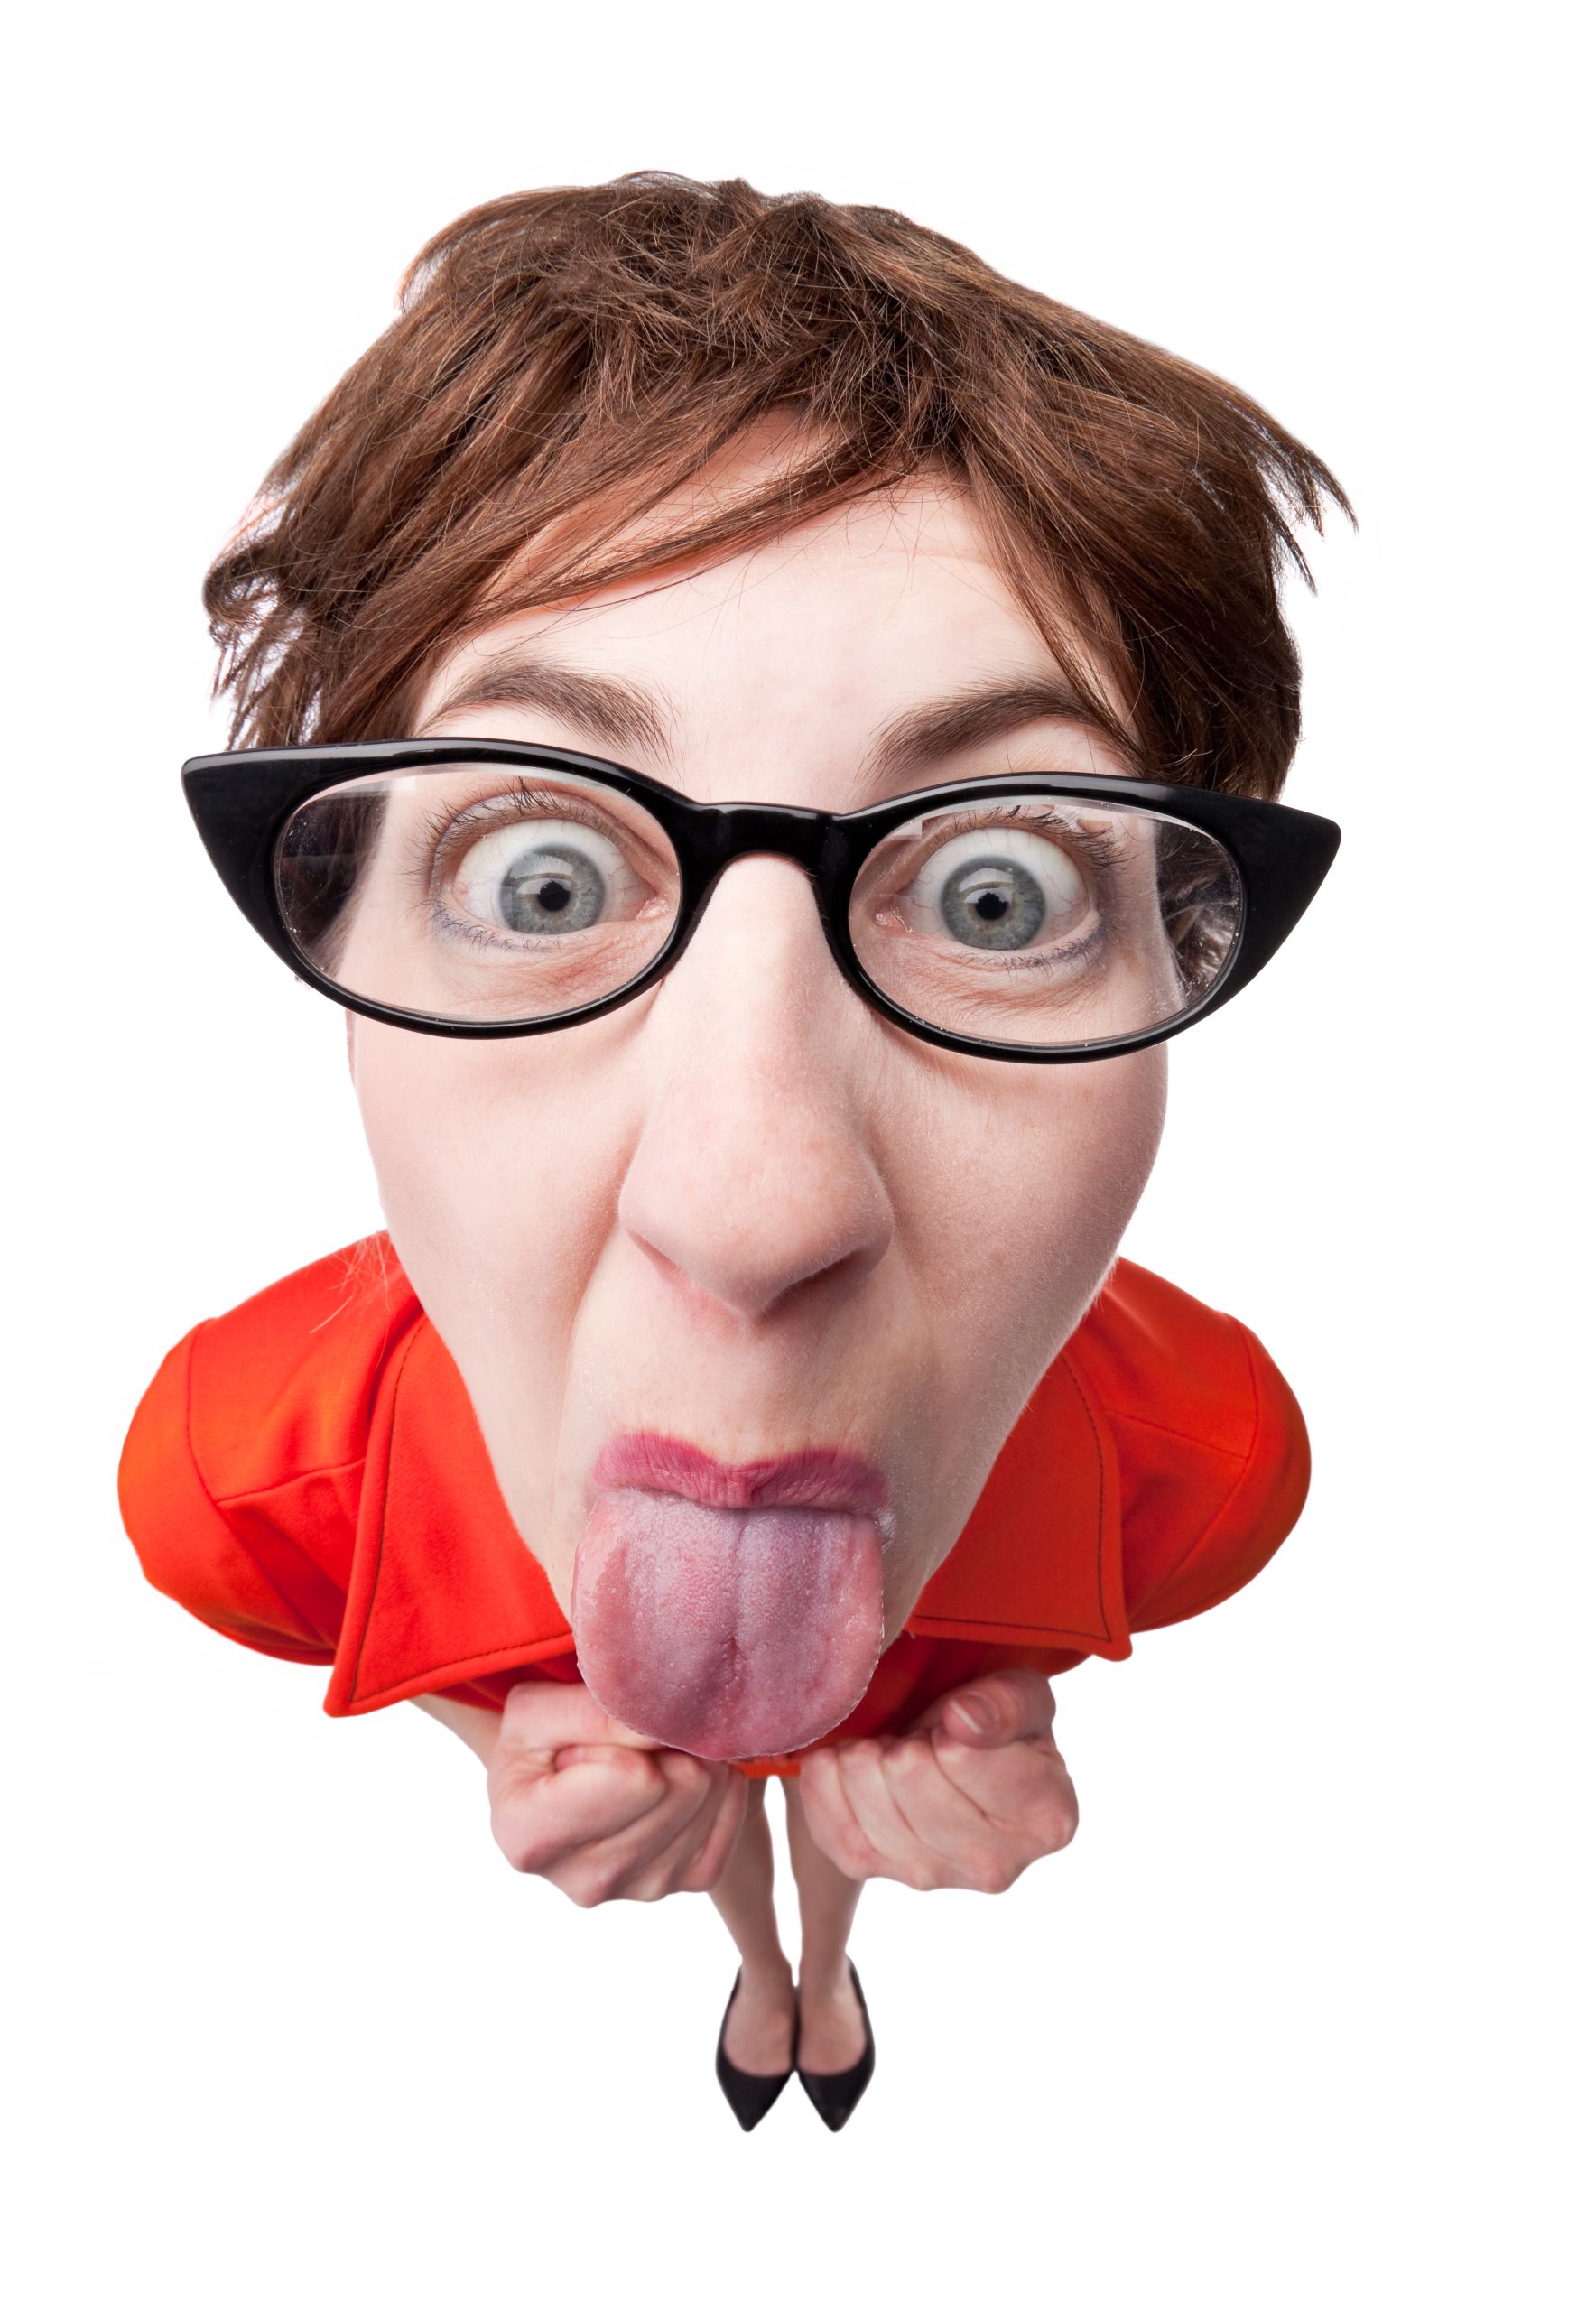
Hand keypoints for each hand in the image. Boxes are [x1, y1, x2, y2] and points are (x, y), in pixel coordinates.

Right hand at [487, 1680, 749, 1906]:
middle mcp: (586, 1882)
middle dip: (671, 1740)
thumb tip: (669, 1724)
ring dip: (694, 1756)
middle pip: (684, 1785)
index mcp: (532, 1837)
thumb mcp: (536, 1710)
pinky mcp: (685, 1883)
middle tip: (639, 1733)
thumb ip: (596, 1714)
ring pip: (710, 1798)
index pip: (635, 1776)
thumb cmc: (535, 1743)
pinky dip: (720, 1785)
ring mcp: (640, 1889)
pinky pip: (732, 1822)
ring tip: (655, 1750)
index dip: (632, 1730)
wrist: (546, 1784)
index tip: (602, 1724)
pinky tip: (686, 1767)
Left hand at [796, 1667, 1077, 1892]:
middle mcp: (992, 1866)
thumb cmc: (994, 1721)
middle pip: (908, 1771)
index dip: (953, 1718)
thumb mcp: (1022, 1693)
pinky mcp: (867, 1868)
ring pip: (865, 1788)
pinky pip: (823, 1809)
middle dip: (911, 1735)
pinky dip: (828, 1772)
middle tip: (926, 1736)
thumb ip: (1006, 1703)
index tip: (961, 1719)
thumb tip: (964, 1721)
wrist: (950, 1752)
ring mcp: (926, 1875)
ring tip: (897, 1748)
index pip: (964, 1756)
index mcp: (1045, 1820)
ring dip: (871, 1750)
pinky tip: (856, 1760)